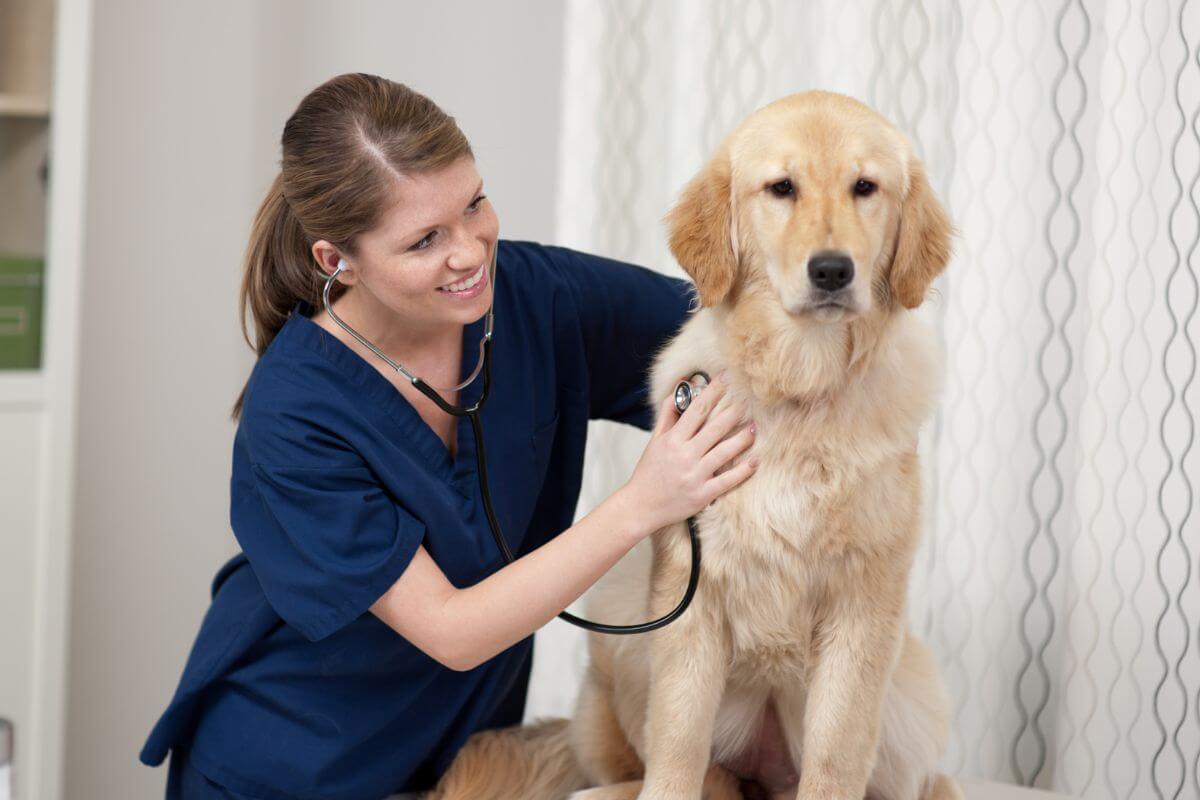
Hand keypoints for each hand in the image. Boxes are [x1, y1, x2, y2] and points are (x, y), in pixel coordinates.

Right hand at [622, 371, 757, 534]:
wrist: (641, 506)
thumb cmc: (648, 472)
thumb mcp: (654, 441)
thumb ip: (668, 416)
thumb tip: (679, 392)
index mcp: (673, 440)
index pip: (697, 410)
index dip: (713, 392)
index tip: (725, 380)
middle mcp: (685, 455)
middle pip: (715, 428)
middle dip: (734, 412)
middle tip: (748, 401)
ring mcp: (695, 475)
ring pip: (725, 452)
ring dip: (743, 439)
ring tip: (754, 428)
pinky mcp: (703, 494)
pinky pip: (727, 480)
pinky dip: (743, 471)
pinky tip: (755, 461)